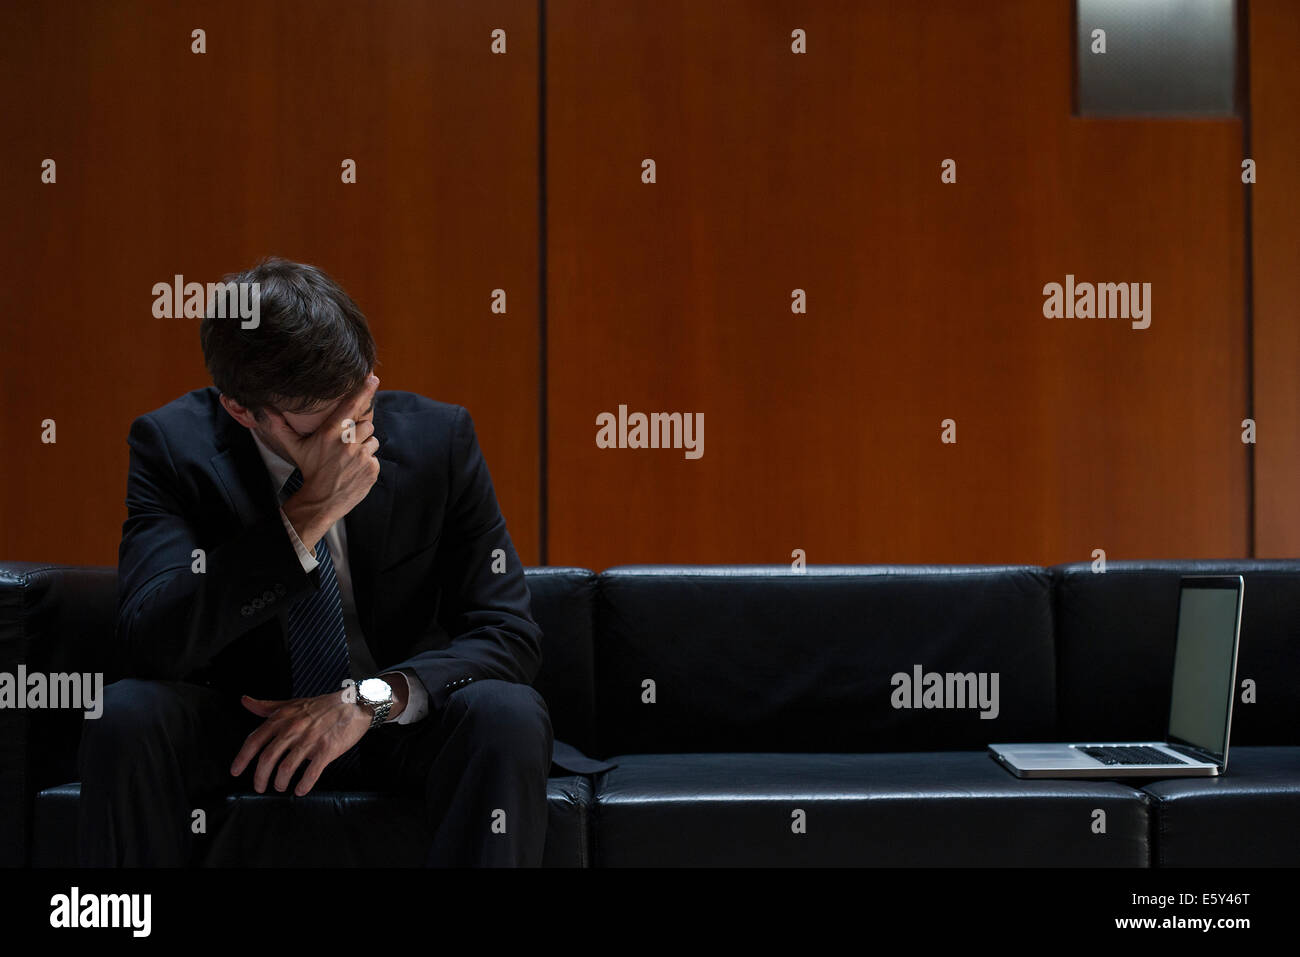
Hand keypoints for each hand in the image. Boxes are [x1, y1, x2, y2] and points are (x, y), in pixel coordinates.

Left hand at [230, 690, 370, 795]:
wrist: (354, 704)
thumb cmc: (321, 706)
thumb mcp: (291, 703)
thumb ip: (267, 706)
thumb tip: (245, 701)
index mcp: (282, 718)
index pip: (255, 740)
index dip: (242, 758)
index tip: (236, 771)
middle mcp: (293, 728)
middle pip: (268, 758)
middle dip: (260, 777)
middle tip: (260, 787)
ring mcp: (310, 739)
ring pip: (286, 768)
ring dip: (280, 783)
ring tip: (280, 787)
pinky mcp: (327, 749)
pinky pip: (311, 773)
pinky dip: (303, 785)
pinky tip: (301, 790)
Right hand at [270, 374, 380, 551]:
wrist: (322, 500)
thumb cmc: (309, 470)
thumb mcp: (294, 447)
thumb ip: (279, 427)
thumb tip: (261, 408)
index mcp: (330, 433)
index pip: (351, 406)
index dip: (363, 390)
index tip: (373, 378)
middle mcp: (347, 442)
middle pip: (366, 424)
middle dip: (360, 430)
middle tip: (346, 443)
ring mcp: (361, 456)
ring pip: (372, 440)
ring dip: (364, 446)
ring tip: (349, 457)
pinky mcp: (371, 468)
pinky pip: (376, 457)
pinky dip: (368, 461)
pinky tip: (354, 468)